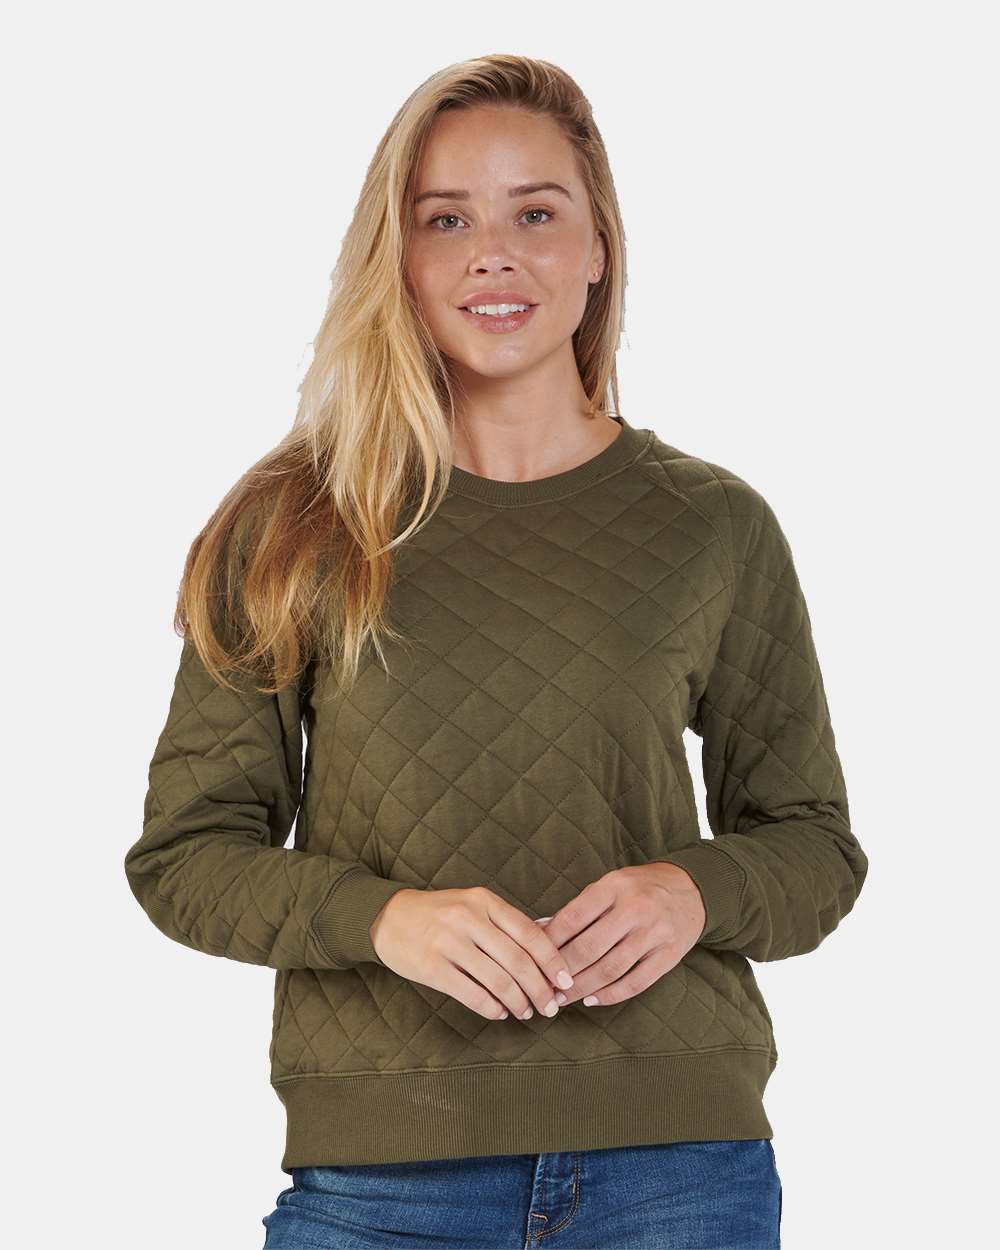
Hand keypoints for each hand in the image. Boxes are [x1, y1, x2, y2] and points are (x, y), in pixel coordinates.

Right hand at [369, 886, 574, 1021]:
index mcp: (484, 901)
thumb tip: (549, 948)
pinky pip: (472, 994)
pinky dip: (492, 1008)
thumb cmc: (440, 914)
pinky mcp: (431, 967)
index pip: (530, 933)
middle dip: (540, 989)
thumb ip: (506, 923)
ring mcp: (448, 942)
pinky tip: (500, 1011)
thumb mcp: (473, 904)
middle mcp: (468, 918)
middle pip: (518, 961)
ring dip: (518, 1002)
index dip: (552, 961)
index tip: (566, 981)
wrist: (389, 916)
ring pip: (498, 981)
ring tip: (525, 1012)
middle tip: (550, 1007)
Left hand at [533, 864, 705, 1008]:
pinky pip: (637, 982)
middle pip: (589, 947)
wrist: (692, 889)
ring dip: (582, 988)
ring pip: (610, 969)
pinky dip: (611, 995)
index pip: (573, 918)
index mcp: (615, 886)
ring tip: (562, 998)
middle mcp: (636, 908)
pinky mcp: (670, 954)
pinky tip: (592, 999)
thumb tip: (539, 930)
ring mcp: (655, 933)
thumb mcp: (609, 886)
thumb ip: (579, 908)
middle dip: (562, 972)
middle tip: (543, 987)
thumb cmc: (639, 888)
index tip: (532, 959)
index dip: (549, 943)